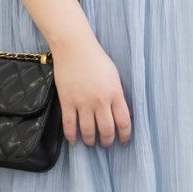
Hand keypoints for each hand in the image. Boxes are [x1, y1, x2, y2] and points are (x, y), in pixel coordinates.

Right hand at [51, 31, 131, 146]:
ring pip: (88, 131)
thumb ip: (117, 95)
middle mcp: (100, 101)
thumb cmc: (96, 59)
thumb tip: (119, 113)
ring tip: (91, 142)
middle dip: (107, 141)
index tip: (124, 142)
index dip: (125, 136)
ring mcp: (82, 102)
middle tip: (106, 144)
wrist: (74, 47)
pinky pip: (69, 125)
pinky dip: (72, 136)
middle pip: (106, 130)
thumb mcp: (114, 76)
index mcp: (115, 93)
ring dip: (91, 140)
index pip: (124, 122)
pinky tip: (74, 141)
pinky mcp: (67, 102)